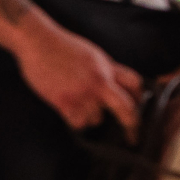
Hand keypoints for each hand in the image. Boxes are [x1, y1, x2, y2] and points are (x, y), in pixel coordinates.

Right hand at [17, 28, 141, 133]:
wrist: (39, 42)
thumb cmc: (63, 47)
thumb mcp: (93, 55)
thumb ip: (106, 70)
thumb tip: (114, 85)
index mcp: (108, 67)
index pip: (135, 84)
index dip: (139, 97)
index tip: (139, 107)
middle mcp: (100, 81)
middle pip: (126, 108)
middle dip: (132, 125)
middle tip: (133, 137)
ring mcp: (83, 93)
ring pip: (97, 120)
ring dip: (91, 118)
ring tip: (81, 109)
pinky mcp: (65, 101)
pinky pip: (78, 123)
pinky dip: (76, 122)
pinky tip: (71, 114)